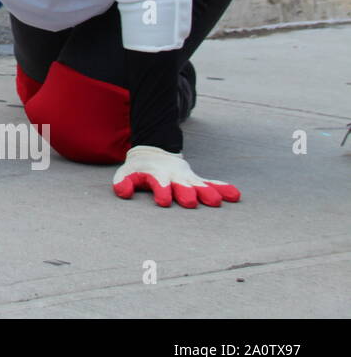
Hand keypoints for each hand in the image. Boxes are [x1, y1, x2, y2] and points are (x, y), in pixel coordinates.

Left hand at [112, 145, 240, 207]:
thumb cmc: (139, 169)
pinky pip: (211, 183)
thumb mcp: (126, 173)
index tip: (163, 201)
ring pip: (199, 185)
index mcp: (157, 175)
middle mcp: (174, 177)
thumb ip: (123, 183)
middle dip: (186, 193)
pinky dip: (222, 188)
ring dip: (208, 193)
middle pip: (181, 186)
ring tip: (216, 202)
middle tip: (191, 203)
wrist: (154, 153)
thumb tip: (123, 193)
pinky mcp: (196, 179)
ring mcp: (187, 178)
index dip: (160, 192)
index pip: (158, 184)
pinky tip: (235, 195)